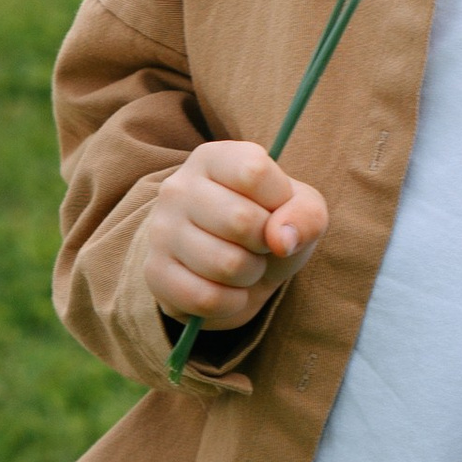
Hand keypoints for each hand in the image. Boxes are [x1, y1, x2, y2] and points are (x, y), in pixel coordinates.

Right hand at [144, 138, 329, 329]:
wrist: (230, 267)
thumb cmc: (266, 226)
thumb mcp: (301, 211)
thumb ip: (306, 215)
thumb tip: (280, 240)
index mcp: (213, 158)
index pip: (254, 171)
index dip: (279, 200)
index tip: (274, 209)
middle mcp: (177, 188)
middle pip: (241, 221)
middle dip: (265, 244)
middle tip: (258, 243)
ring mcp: (160, 231)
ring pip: (226, 265)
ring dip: (249, 274)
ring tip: (243, 265)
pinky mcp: (155, 273)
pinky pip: (206, 298)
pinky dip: (231, 302)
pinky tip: (227, 290)